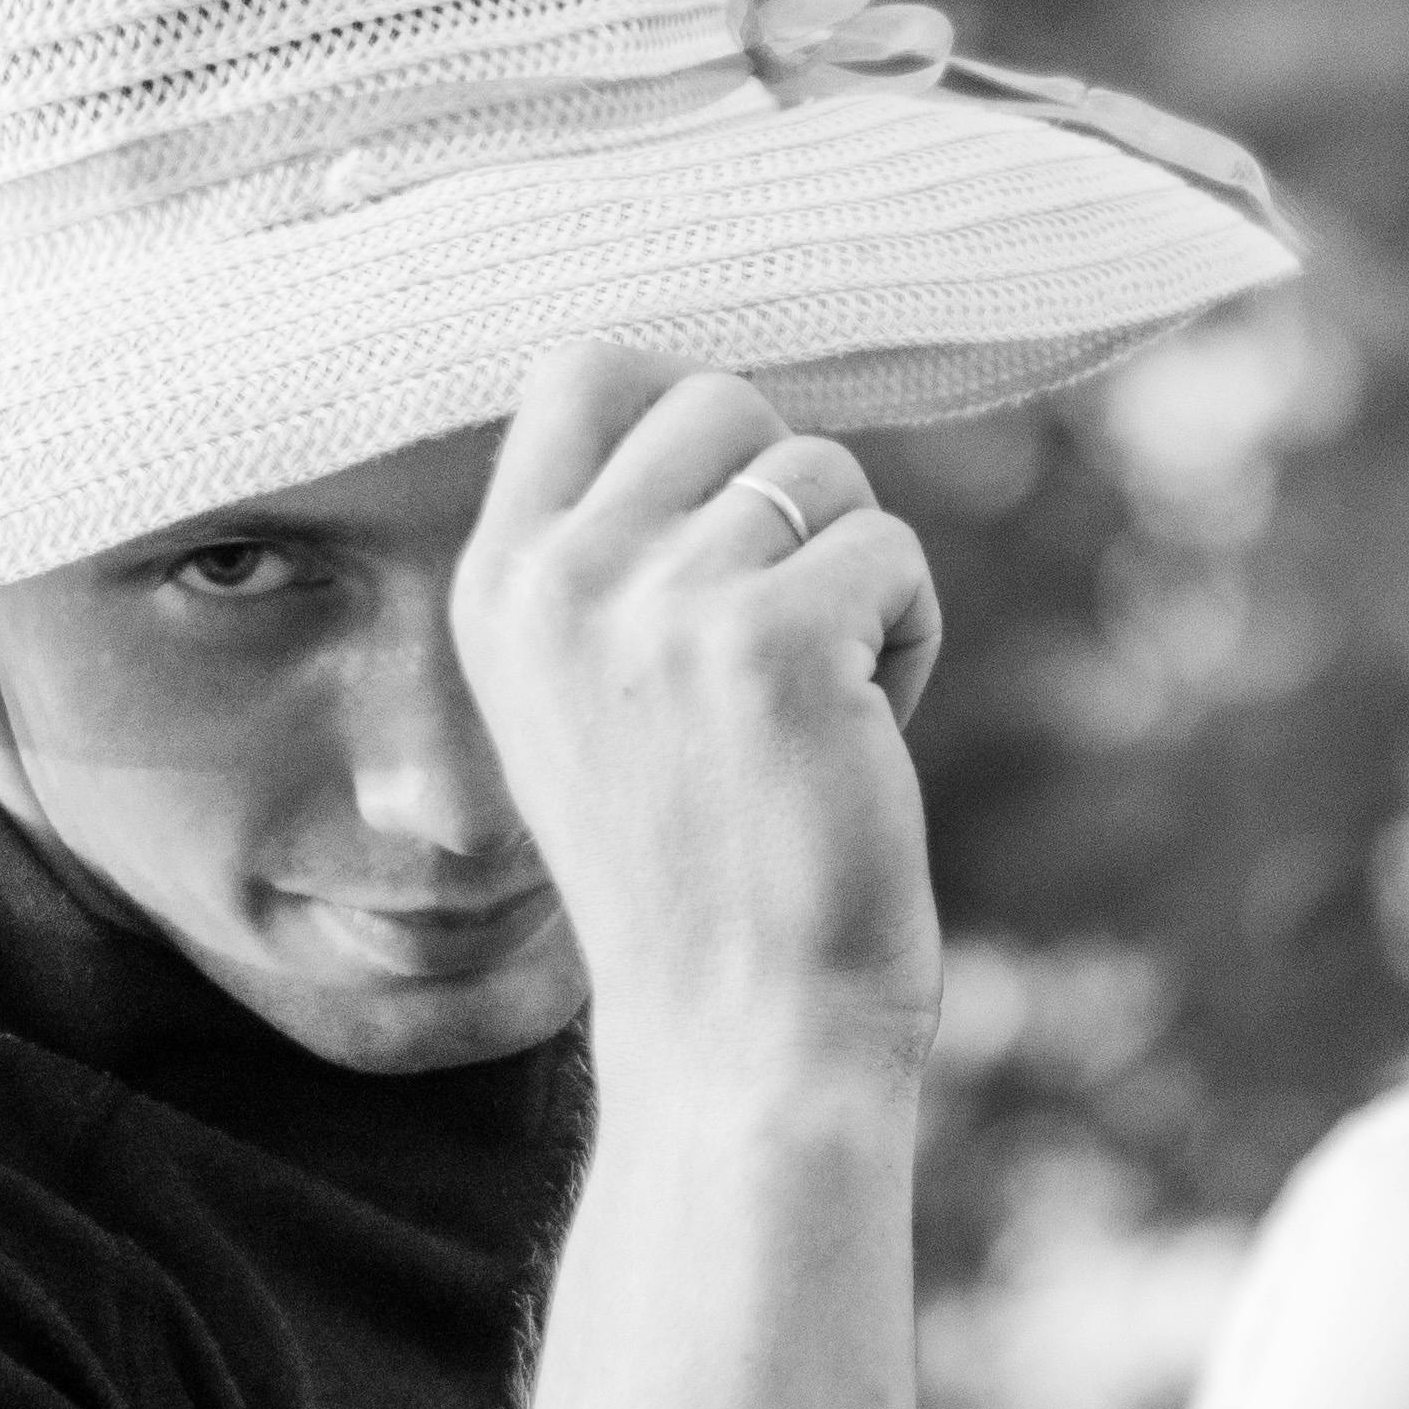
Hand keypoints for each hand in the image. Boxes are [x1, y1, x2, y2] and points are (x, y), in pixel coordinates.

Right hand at [450, 343, 942, 1075]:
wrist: (738, 1039)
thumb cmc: (694, 869)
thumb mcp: (590, 692)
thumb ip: (614, 551)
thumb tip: (712, 401)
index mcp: (497, 586)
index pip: (582, 369)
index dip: (685, 415)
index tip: (724, 519)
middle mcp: (558, 582)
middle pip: (721, 401)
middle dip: (787, 503)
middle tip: (776, 647)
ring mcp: (662, 605)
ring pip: (823, 472)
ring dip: (854, 576)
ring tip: (815, 710)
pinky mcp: (780, 640)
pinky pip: (894, 554)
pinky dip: (911, 638)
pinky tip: (862, 741)